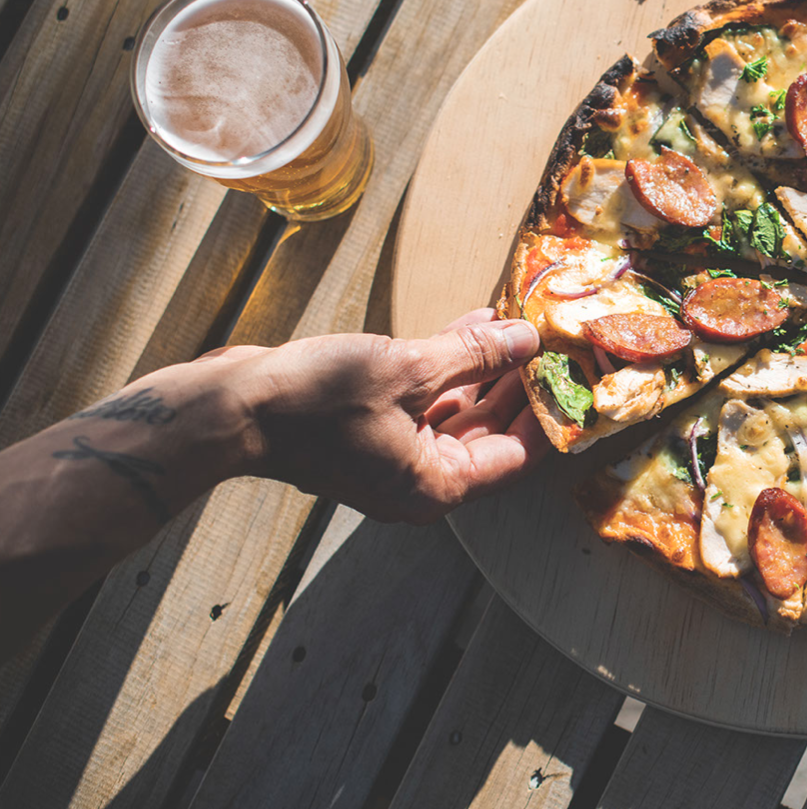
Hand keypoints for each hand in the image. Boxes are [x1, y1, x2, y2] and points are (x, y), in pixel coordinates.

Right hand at [226, 310, 548, 522]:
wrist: (229, 410)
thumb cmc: (314, 399)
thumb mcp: (408, 367)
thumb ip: (475, 355)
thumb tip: (526, 339)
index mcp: (437, 485)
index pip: (517, 455)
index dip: (548, 412)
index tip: (574, 374)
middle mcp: (420, 481)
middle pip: (491, 433)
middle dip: (520, 384)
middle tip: (554, 343)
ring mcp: (394, 458)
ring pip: (459, 412)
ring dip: (487, 368)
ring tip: (519, 322)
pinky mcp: (371, 431)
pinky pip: (425, 401)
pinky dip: (449, 368)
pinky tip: (475, 324)